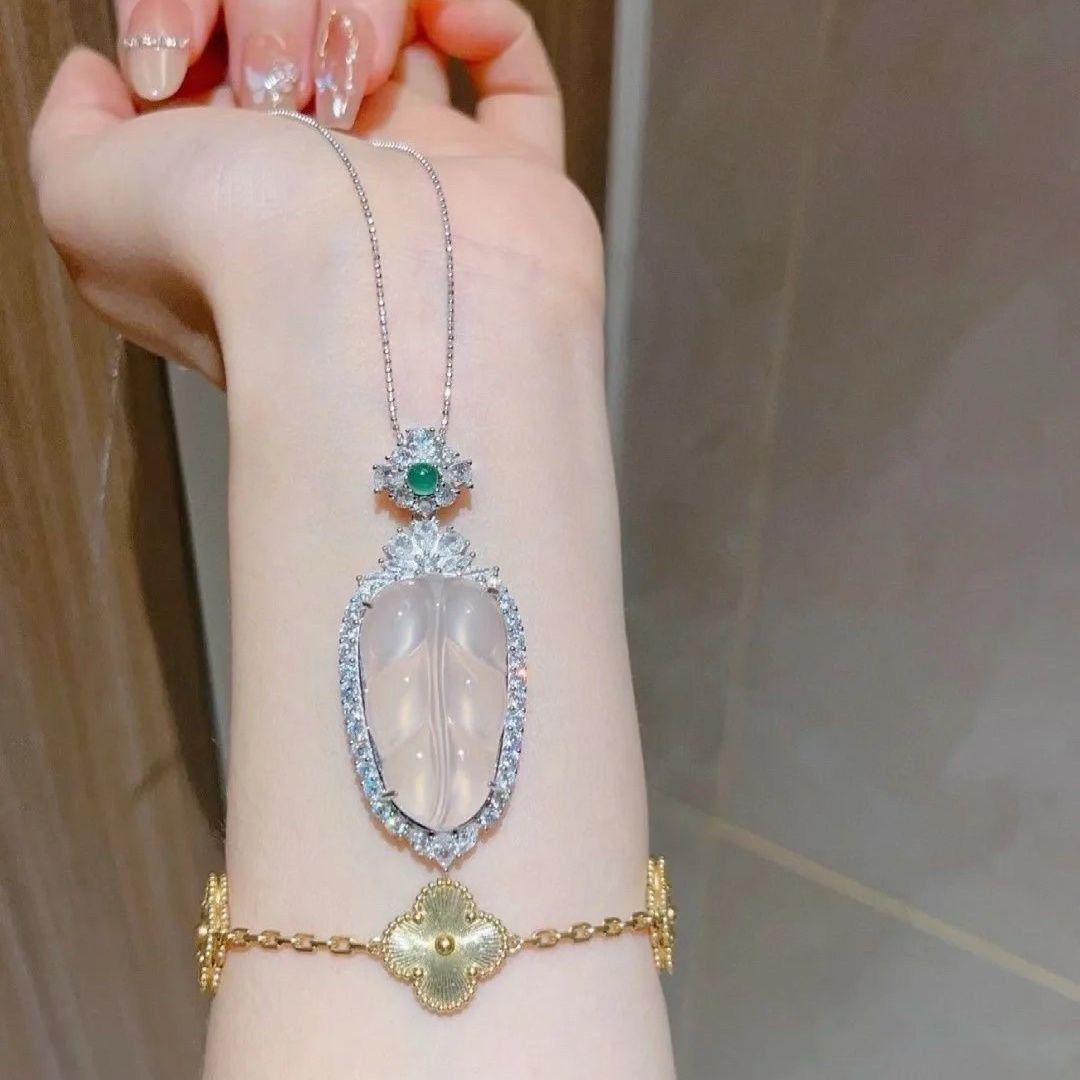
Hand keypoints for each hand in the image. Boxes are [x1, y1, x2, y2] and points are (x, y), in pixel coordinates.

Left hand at [30, 0, 601, 388]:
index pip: (212, 44)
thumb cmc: (228, 262)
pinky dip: (479, 14)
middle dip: (273, 11)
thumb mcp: (81, 198)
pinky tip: (443, 20)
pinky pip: (508, 63)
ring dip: (364, 6)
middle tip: (274, 83)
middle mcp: (327, 173)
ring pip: (394, 26)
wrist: (365, 313)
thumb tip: (105, 77)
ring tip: (355, 76)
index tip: (175, 57)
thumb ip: (74, 126)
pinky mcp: (509, 177)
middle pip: (300, 20)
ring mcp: (421, 171)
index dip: (187, 14)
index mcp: (234, 178)